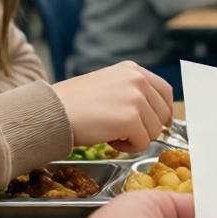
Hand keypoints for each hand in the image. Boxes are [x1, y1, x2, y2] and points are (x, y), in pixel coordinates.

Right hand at [53, 62, 171, 152]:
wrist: (51, 112)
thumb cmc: (74, 104)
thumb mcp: (108, 86)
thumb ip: (132, 93)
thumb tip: (158, 116)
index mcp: (132, 69)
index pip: (165, 91)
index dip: (163, 112)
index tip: (157, 124)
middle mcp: (137, 79)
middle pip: (163, 114)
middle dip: (146, 128)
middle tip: (122, 131)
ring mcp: (135, 98)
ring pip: (154, 131)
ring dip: (135, 138)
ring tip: (111, 133)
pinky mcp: (130, 118)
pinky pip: (143, 143)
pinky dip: (128, 148)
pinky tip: (109, 140)